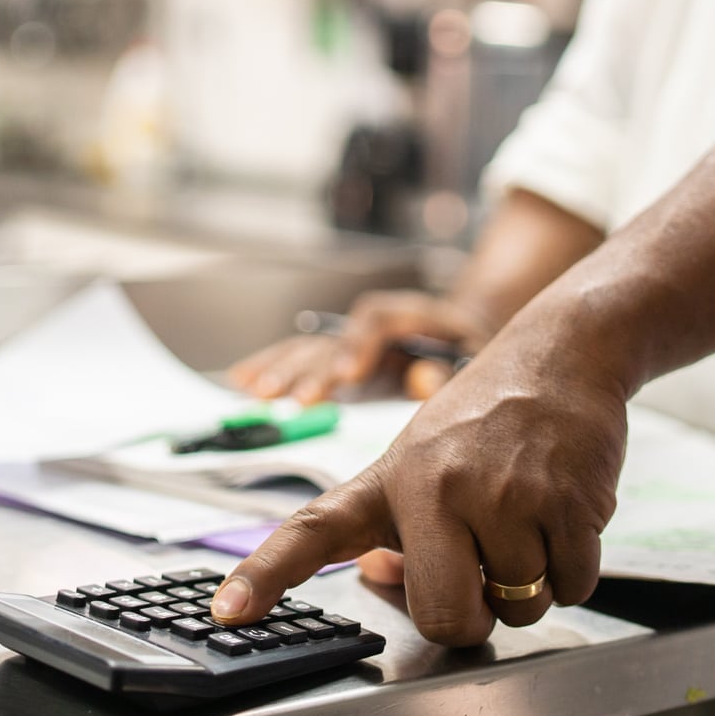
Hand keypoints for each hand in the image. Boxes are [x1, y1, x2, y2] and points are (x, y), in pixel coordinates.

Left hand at [211, 321, 627, 645]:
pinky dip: (574, 569)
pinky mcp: (566, 502)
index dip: (266, 575)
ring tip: (528, 515)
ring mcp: (505, 496)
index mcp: (390, 479)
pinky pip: (572, 586)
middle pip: (447, 617)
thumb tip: (382, 573)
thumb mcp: (422, 455)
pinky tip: (564, 513)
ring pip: (520, 607)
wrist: (563, 354)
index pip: (313, 531)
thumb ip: (396, 521)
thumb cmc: (486, 415)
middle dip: (474, 614)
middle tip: (485, 571)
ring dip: (532, 581)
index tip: (228, 612)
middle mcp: (438, 488)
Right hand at [227, 290, 495, 403]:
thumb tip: (424, 378)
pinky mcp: (336, 354)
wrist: (464, 332)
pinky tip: (239, 379)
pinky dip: (269, 365)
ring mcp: (350, 338)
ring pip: (309, 347)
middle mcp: (372, 325)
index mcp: (410, 316)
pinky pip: (298, 355)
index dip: (359, 343)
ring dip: (280, 368)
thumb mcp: (475, 356)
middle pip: (334, 338)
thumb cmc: (471, 351)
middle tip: (294, 399)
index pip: (378, 319)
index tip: (348, 373)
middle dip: (311, 368)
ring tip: (253, 391)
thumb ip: (448, 369)